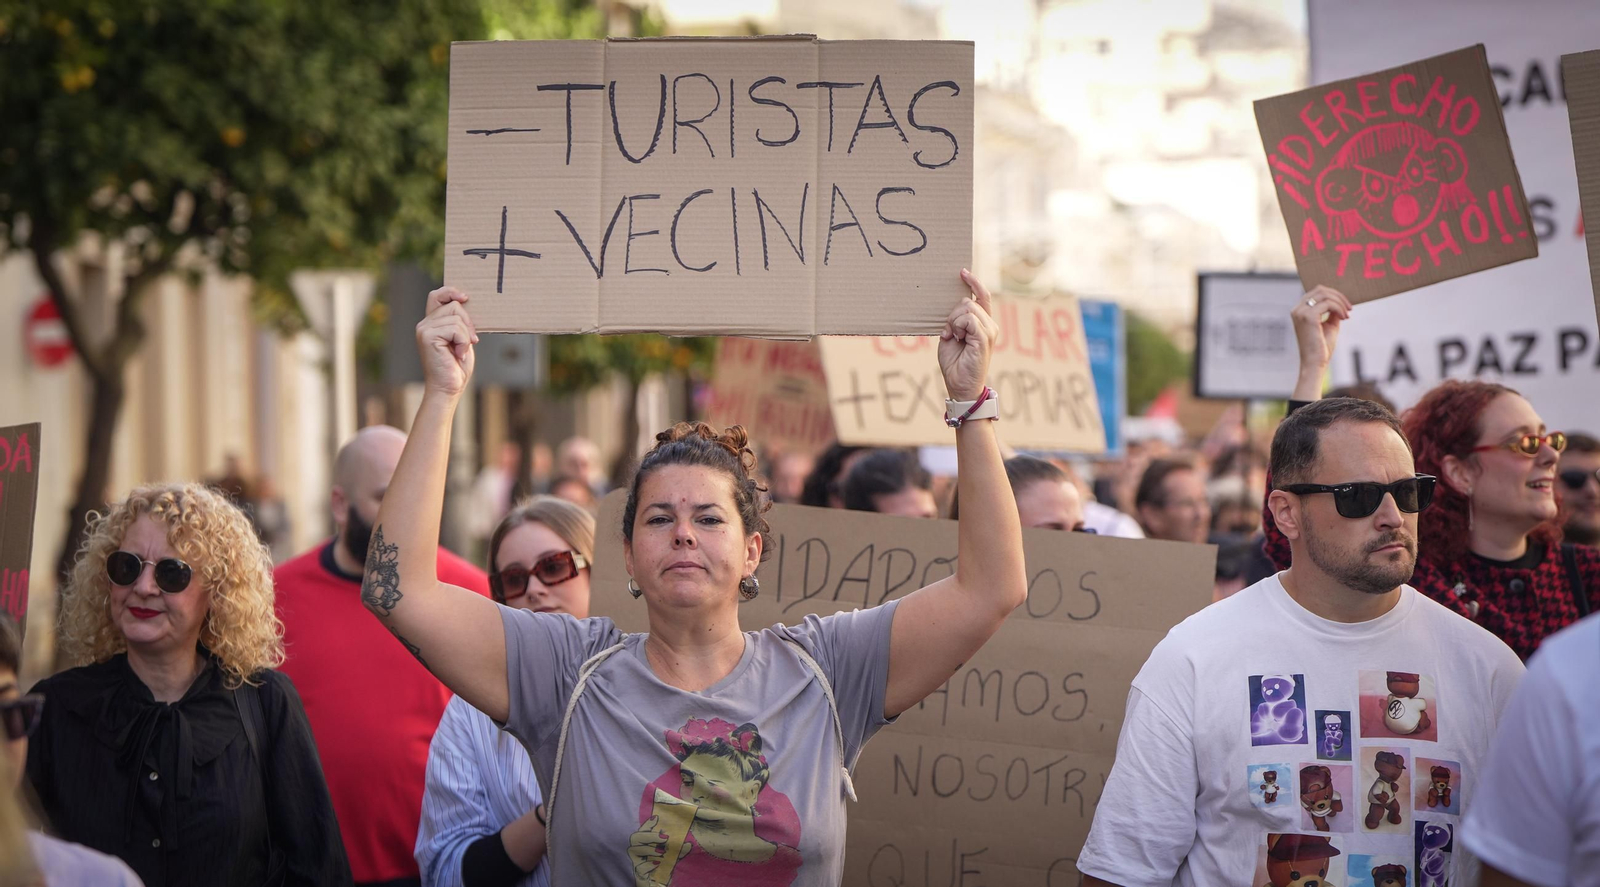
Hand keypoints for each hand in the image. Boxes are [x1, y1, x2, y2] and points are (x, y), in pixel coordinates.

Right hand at [418, 287, 478, 397]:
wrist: (447, 388)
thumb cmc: (456, 367)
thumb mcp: (461, 340)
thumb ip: (459, 323)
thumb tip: (466, 303)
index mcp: (431, 323)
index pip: (436, 295)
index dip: (450, 291)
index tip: (465, 297)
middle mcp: (424, 324)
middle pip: (453, 305)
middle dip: (468, 322)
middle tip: (470, 342)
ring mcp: (424, 329)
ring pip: (456, 317)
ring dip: (466, 336)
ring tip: (461, 351)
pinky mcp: (428, 336)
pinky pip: (456, 328)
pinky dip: (463, 341)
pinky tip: (458, 354)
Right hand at [627, 816, 689, 885]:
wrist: (658, 884)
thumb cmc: (663, 869)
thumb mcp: (672, 858)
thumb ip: (679, 851)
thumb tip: (689, 844)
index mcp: (644, 844)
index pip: (642, 830)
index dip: (647, 824)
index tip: (656, 818)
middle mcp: (636, 851)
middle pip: (635, 837)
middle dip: (649, 836)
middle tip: (664, 838)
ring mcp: (635, 862)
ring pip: (634, 850)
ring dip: (650, 850)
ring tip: (662, 852)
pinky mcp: (637, 874)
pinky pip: (639, 867)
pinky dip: (648, 865)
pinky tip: (656, 864)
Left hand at [938, 269, 999, 401]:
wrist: (960, 386)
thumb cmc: (955, 363)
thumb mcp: (952, 336)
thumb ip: (956, 320)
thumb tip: (958, 304)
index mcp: (982, 324)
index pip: (982, 296)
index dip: (974, 282)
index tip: (962, 271)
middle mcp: (990, 325)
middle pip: (968, 302)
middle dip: (952, 315)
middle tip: (949, 333)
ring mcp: (989, 331)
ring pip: (967, 309)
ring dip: (954, 322)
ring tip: (954, 337)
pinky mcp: (985, 338)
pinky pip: (969, 320)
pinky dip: (958, 326)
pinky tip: (957, 338)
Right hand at [1291, 285, 1351, 372]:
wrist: (1315, 363)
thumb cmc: (1321, 347)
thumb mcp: (1329, 325)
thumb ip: (1332, 312)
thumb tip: (1340, 301)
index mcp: (1299, 311)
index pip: (1316, 292)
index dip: (1333, 295)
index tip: (1345, 307)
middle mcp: (1297, 309)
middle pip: (1320, 290)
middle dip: (1338, 296)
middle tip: (1349, 308)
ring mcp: (1301, 312)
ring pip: (1325, 295)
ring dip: (1340, 302)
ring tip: (1347, 314)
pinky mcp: (1308, 317)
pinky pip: (1328, 303)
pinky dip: (1339, 308)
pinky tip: (1344, 318)